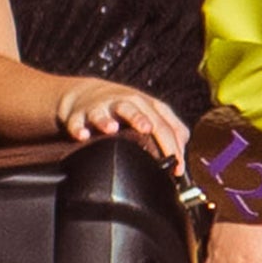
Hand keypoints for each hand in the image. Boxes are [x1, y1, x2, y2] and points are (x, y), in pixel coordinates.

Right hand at [54, 79, 188, 166]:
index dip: (172, 145)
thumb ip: (171, 132)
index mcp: (145, 105)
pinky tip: (82, 136)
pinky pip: (77, 122)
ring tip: (111, 128)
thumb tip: (184, 156)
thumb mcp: (151, 114)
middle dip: (141, 120)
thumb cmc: (125, 109)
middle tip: (148, 129)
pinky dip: (79, 128)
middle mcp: (124, 103)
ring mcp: (101, 108)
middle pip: (135, 110)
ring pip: (105, 112)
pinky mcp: (78, 115)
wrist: (87, 95)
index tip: (177, 166)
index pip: (164, 123)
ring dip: (107, 120)